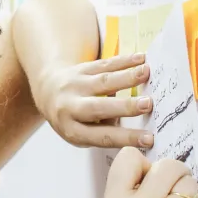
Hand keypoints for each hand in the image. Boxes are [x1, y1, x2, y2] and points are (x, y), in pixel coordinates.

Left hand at [36, 55, 154, 149]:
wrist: (48, 91)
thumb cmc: (73, 119)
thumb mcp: (82, 133)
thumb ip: (106, 131)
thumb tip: (138, 125)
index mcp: (72, 130)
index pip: (102, 136)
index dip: (126, 137)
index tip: (149, 138)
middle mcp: (70, 107)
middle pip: (99, 108)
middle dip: (125, 106)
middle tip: (148, 104)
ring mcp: (75, 86)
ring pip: (103, 81)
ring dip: (127, 77)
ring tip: (147, 73)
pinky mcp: (81, 68)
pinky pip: (104, 64)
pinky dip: (123, 61)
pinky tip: (140, 59)